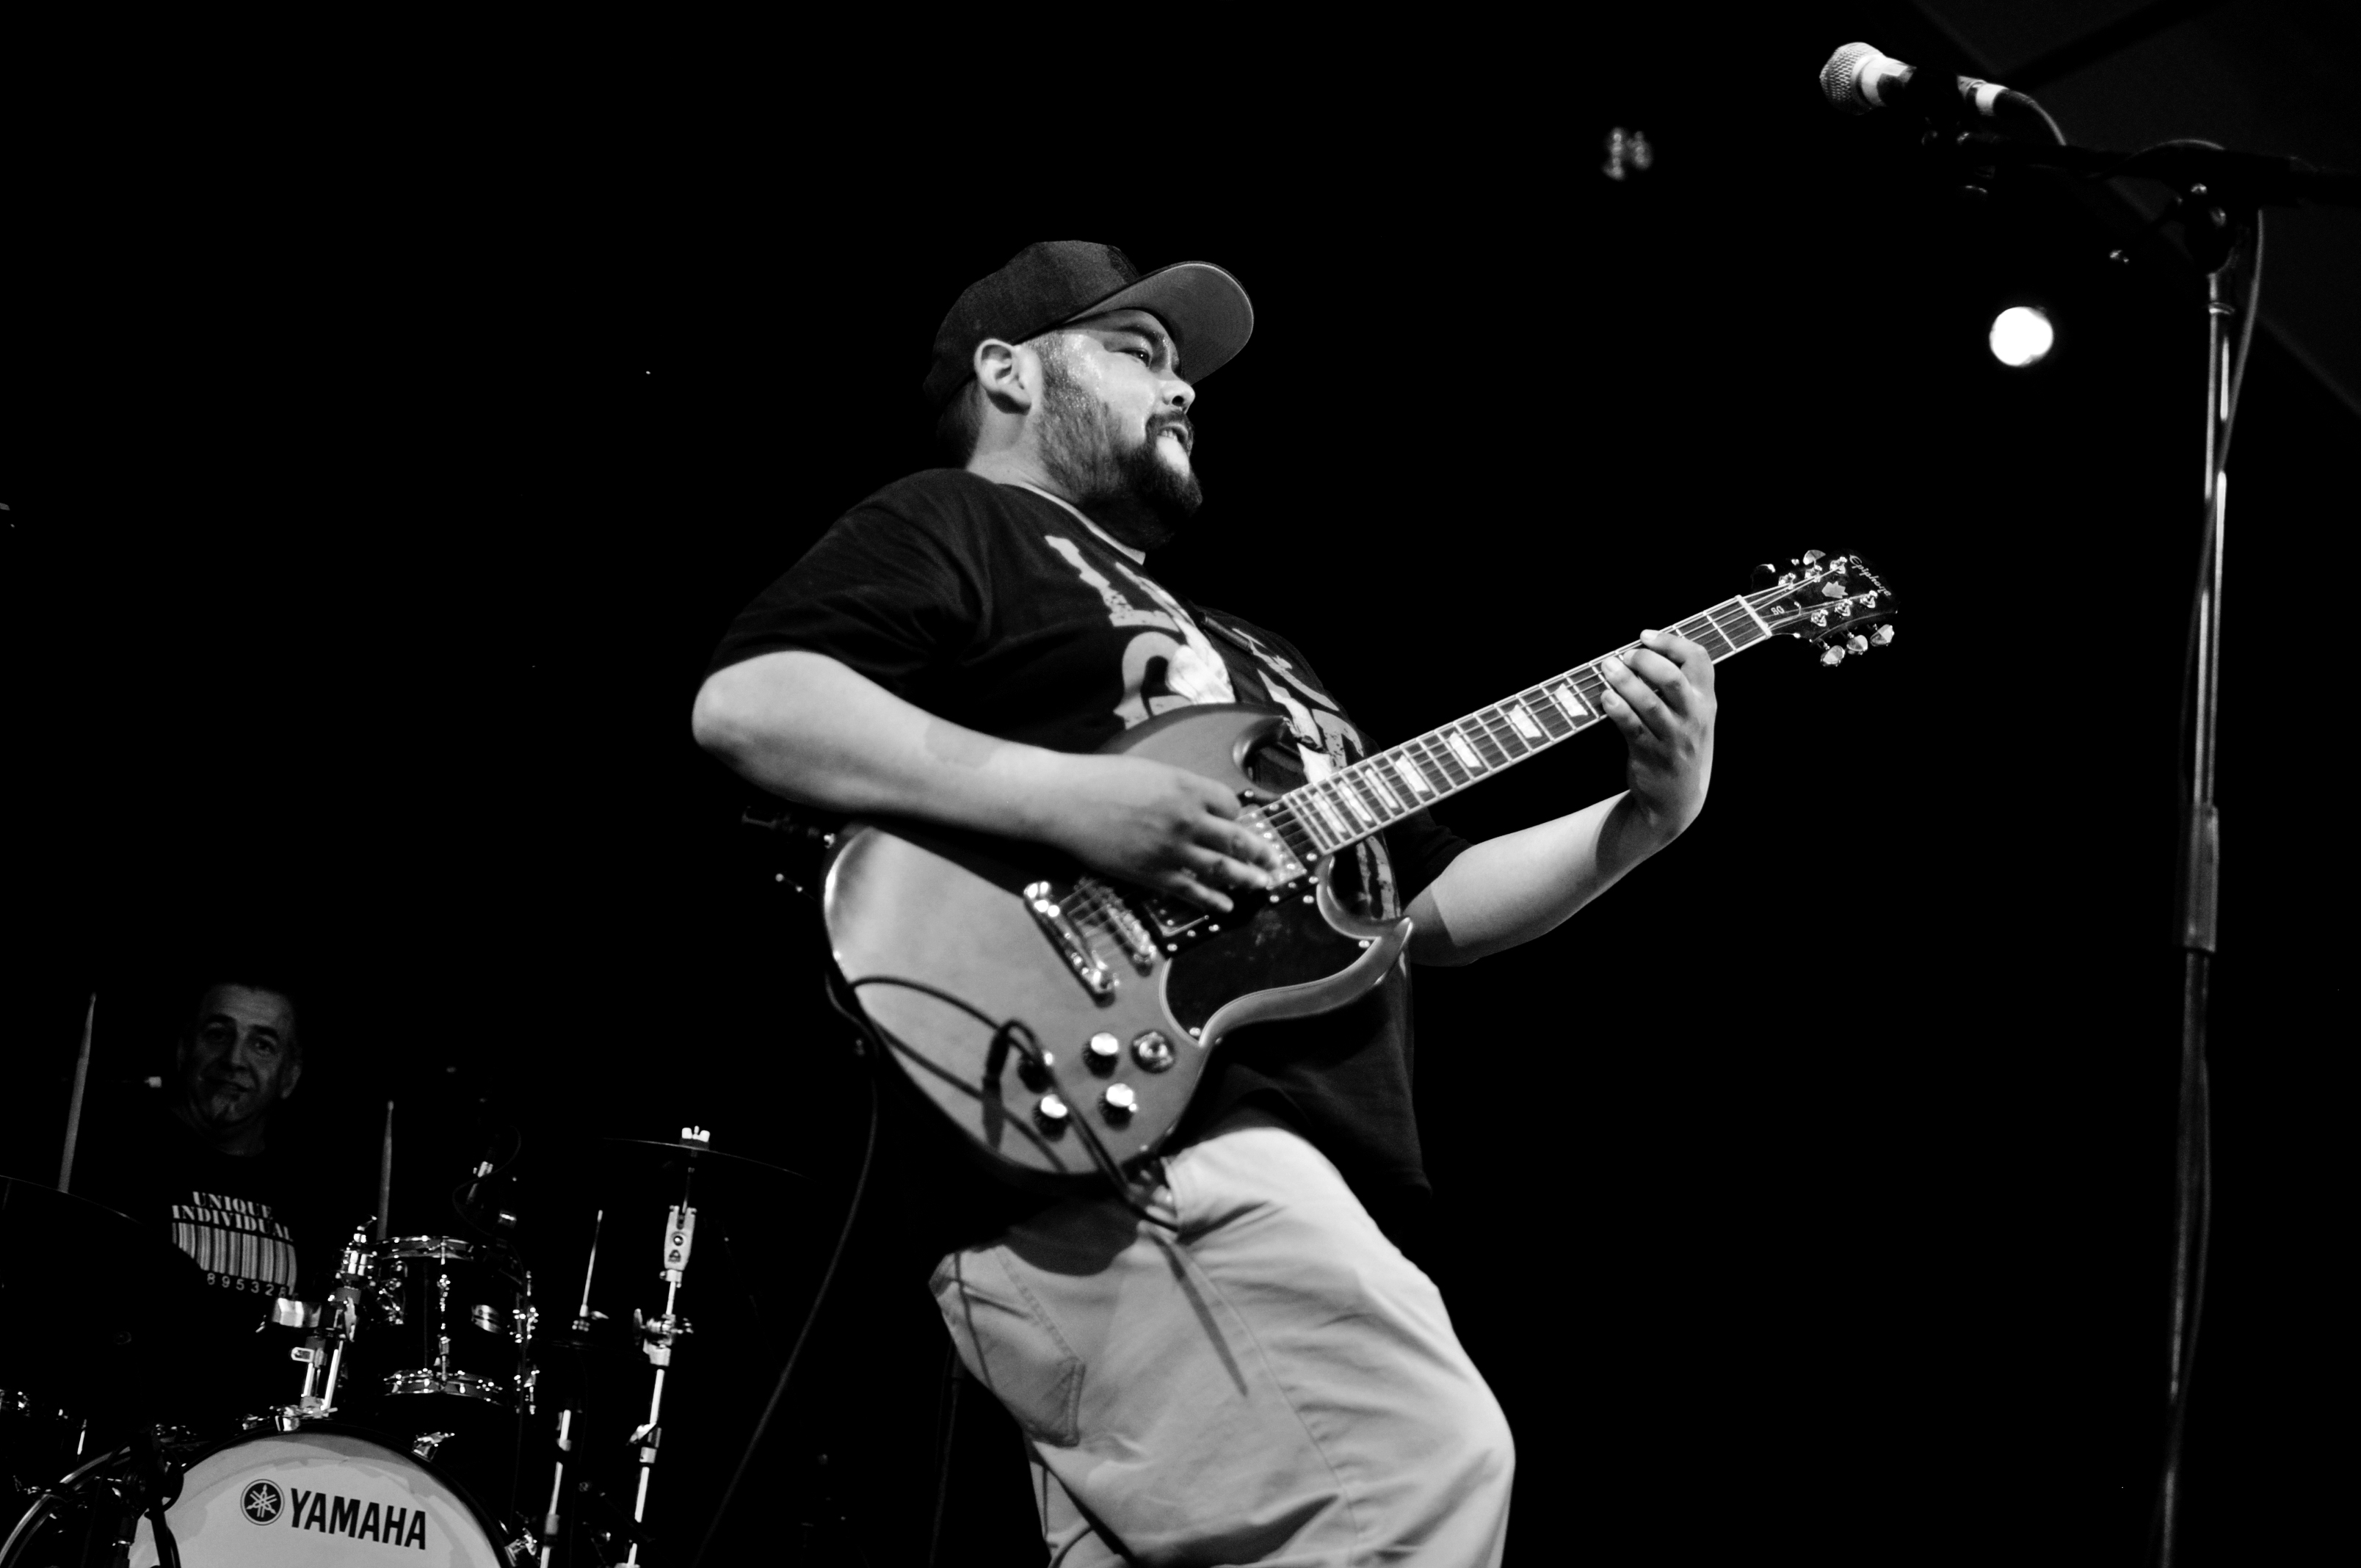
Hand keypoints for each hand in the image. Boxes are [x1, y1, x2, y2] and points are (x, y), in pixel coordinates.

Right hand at [1032, 753, 1293, 912]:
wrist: (1066, 801)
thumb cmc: (1102, 779)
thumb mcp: (1151, 772)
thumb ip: (1179, 788)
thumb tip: (1199, 804)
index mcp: (1188, 788)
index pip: (1231, 806)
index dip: (1236, 816)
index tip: (1235, 823)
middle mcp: (1187, 818)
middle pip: (1236, 839)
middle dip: (1259, 853)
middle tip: (1274, 862)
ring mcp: (1171, 849)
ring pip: (1221, 868)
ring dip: (1246, 879)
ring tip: (1263, 885)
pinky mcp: (1152, 873)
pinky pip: (1191, 891)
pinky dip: (1213, 900)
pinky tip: (1226, 905)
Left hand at [1597, 628, 1715, 838]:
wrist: (1677, 799)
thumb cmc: (1679, 745)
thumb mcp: (1692, 716)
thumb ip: (1678, 686)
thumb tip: (1640, 651)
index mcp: (1705, 701)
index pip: (1700, 660)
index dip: (1672, 642)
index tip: (1646, 636)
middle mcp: (1693, 718)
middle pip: (1674, 680)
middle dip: (1647, 661)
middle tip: (1625, 655)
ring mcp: (1673, 738)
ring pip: (1650, 704)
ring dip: (1625, 683)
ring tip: (1607, 668)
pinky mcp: (1650, 755)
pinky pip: (1633, 728)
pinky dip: (1618, 710)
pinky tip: (1605, 697)